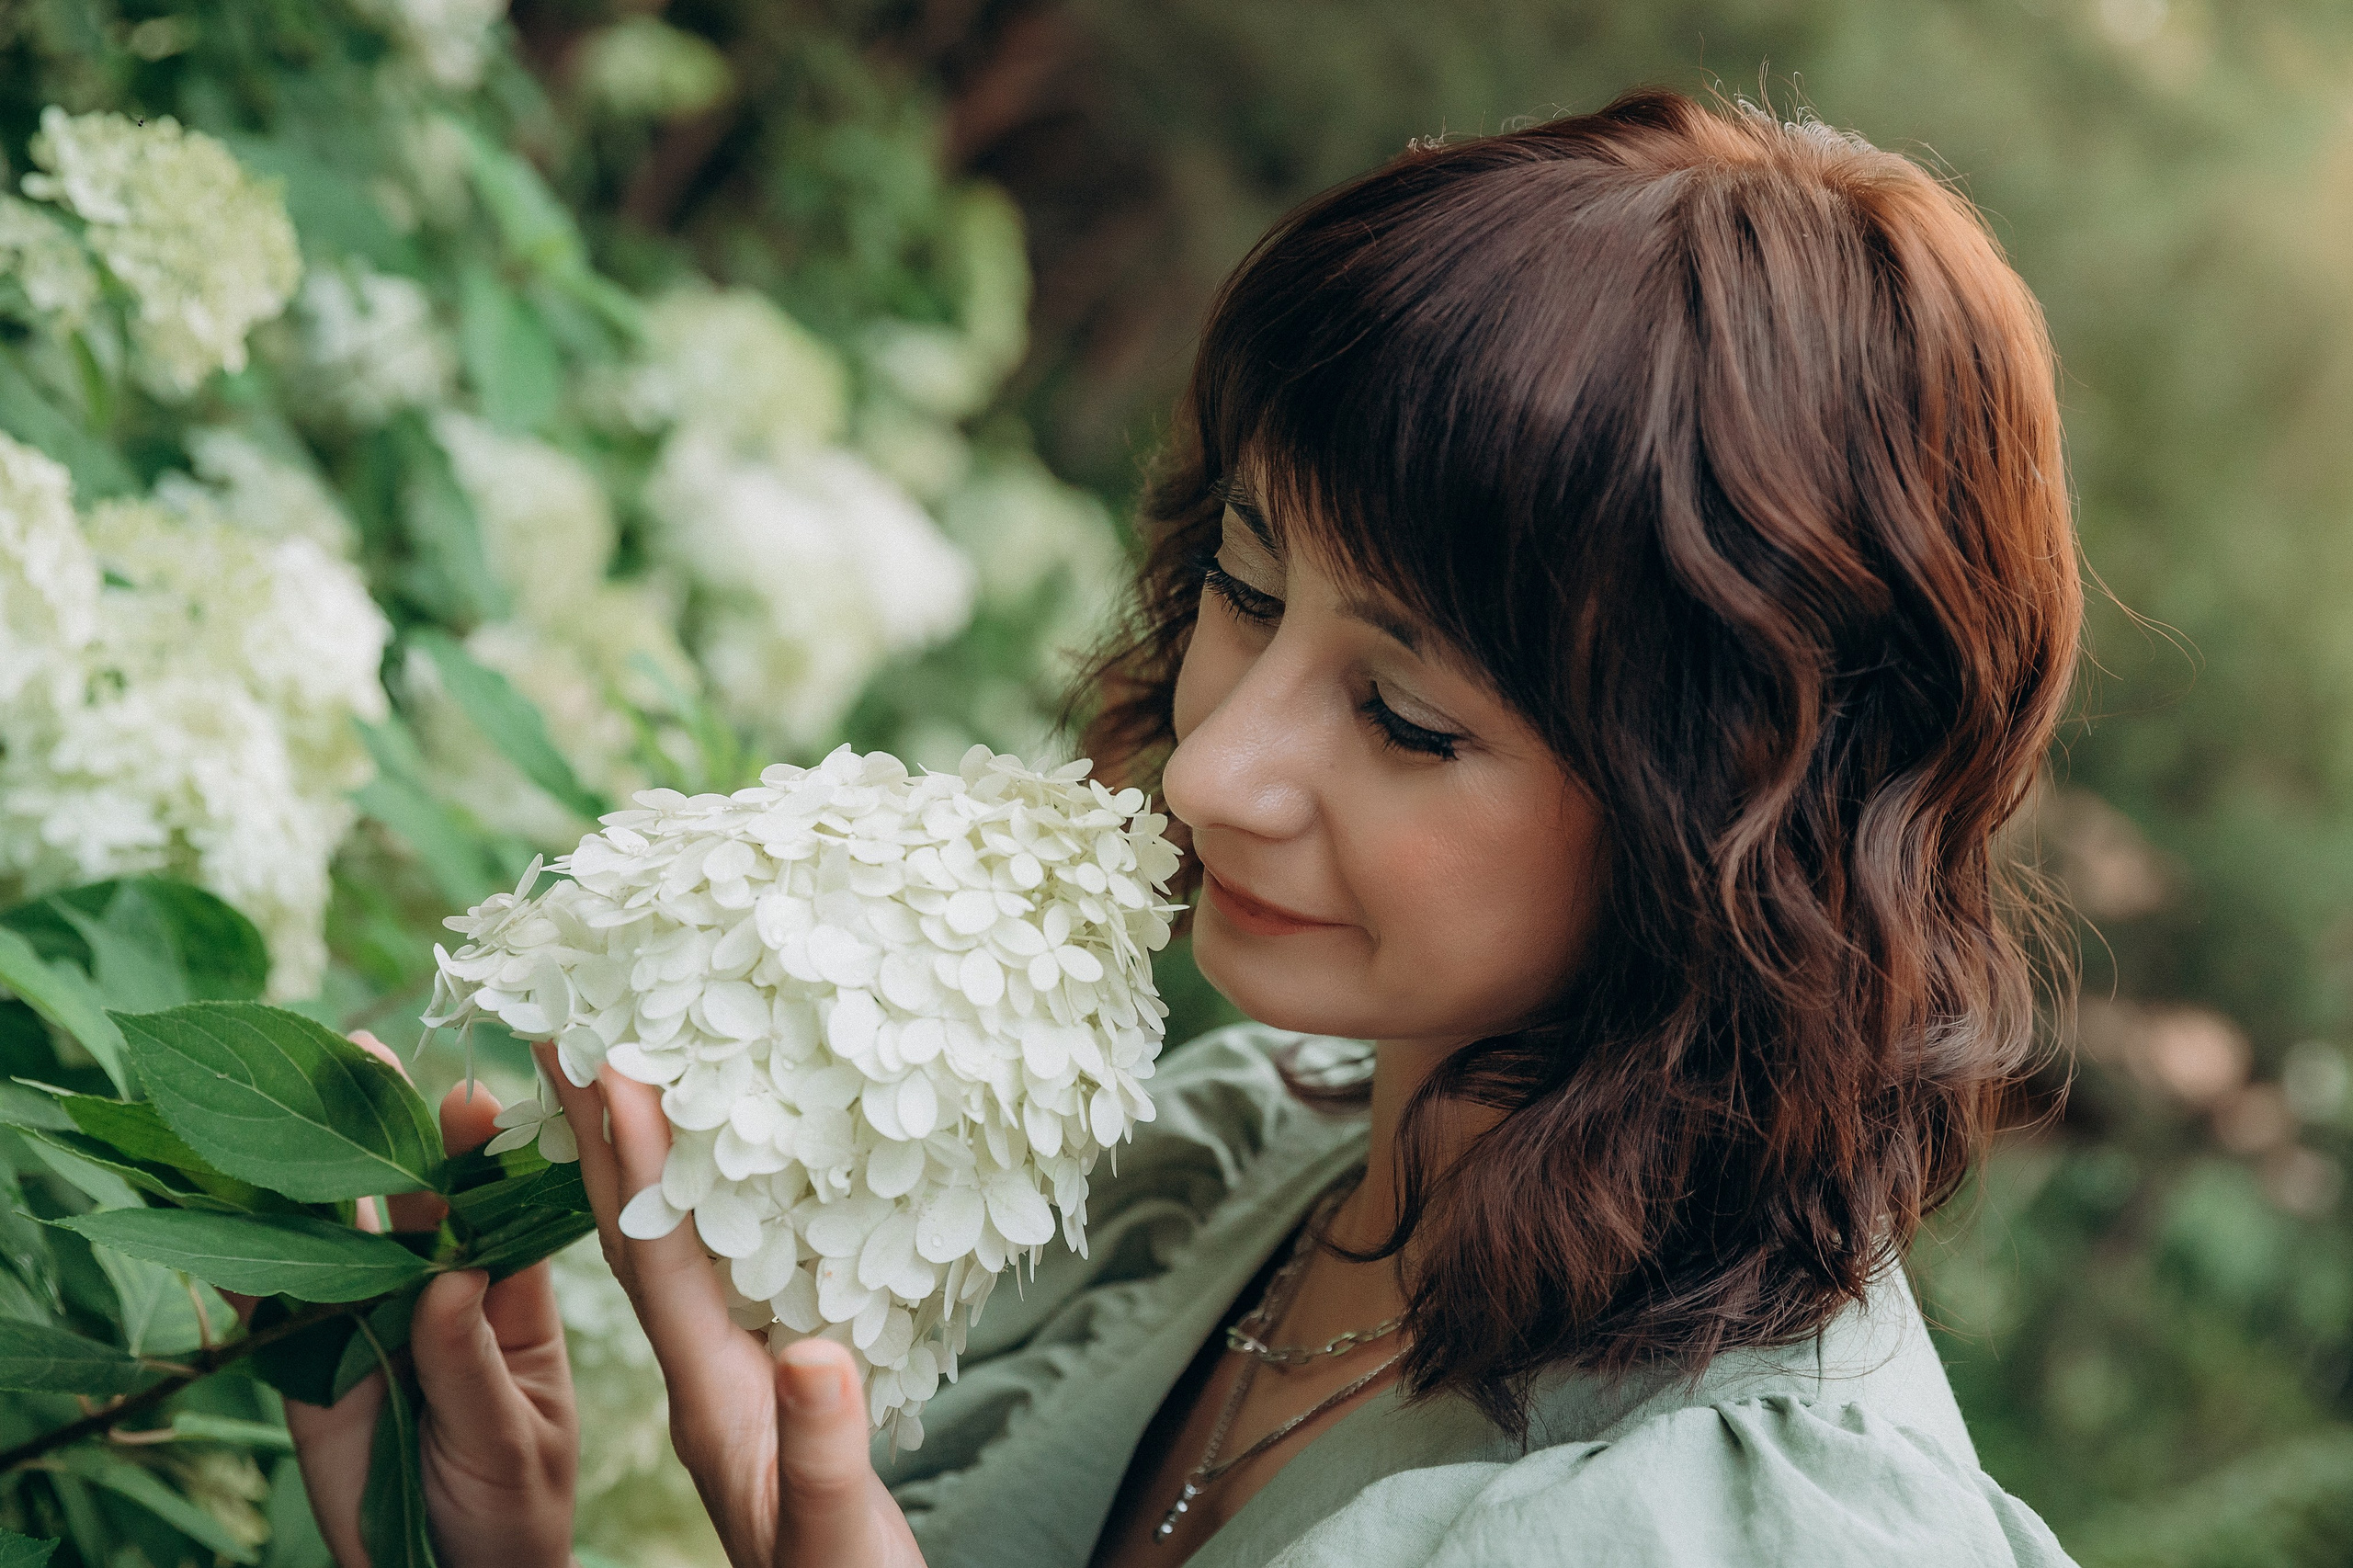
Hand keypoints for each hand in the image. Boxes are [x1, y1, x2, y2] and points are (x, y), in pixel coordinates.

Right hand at [271, 1033, 578, 1567]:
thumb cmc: (512, 1513)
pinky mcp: (311, 1370)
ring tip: (289, 1091)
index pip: (504, 1207)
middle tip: (366, 1050)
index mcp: (513, 1300)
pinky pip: (277, 1305)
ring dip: (313, 1167)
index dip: (488, 1150)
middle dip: (391, 1126)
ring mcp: (372, 1325)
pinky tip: (222, 1197)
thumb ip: (473, 1363)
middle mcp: (441, 1294)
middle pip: (415, 1198)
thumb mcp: (510, 1442)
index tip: (472, 1097)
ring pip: (340, 1235)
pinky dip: (245, 1256)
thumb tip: (451, 1275)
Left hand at [541, 1043, 925, 1567]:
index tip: (601, 1061)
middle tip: (576, 1034)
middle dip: (604, 1136)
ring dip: (649, 1160)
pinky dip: (711, 1206)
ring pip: (675, 1247)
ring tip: (633, 1074)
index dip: (630, 1157)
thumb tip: (816, 1354)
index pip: (653, 1255)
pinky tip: (726, 1174)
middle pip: (639, 1236)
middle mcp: (704, 1375)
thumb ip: (822, 1449)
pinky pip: (723, 1271)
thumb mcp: (831, 1532)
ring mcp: (730, 1379)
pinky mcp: (766, 1385)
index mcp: (708, 1395)